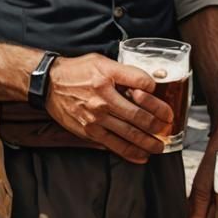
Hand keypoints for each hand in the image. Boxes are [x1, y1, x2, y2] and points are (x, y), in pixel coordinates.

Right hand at [45, 54, 170, 163]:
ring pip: (129, 133)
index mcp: (108, 76)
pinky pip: (113, 145)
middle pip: (138, 115)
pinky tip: (141, 156)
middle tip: (169, 128)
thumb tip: (151, 83)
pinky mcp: (89, 131)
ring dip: (148, 142)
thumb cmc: (78, 71)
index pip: (141, 84)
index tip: (163, 100)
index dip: (156, 94)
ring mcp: (95, 117)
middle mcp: (102, 98)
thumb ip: (126, 71)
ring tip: (160, 146)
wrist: (49, 84)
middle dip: (158, 124)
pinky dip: (130, 152)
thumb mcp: (102, 62)